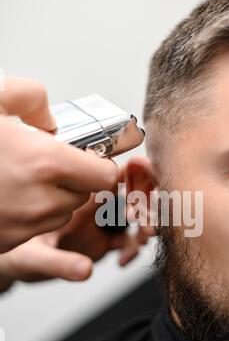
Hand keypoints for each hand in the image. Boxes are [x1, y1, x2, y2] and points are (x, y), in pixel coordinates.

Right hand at [0, 77, 137, 252]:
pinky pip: (38, 228)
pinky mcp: (10, 242)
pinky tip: (10, 196)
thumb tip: (51, 119)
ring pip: (63, 212)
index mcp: (45, 163)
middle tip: (49, 163)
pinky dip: (33, 214)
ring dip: (55, 197)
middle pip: (87, 194)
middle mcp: (42, 200)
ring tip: (24, 178)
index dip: (101, 165)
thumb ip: (32, 97)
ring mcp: (26, 226)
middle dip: (75, 178)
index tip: (89, 156)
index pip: (107, 175)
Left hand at [0, 188, 150, 289]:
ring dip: (141, 228)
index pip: (110, 177)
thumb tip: (85, 270)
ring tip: (139, 244)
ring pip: (131, 217)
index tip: (148, 193)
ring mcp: (96, 224)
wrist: (15, 265)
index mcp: (74, 199)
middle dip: (145, 208)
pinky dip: (131, 247)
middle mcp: (89, 207)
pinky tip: (123, 260)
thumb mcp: (33, 259)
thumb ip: (59, 264)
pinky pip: (124, 239)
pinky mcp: (100, 240)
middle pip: (128, 196)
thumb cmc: (16, 254)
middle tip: (149, 228)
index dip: (134, 180)